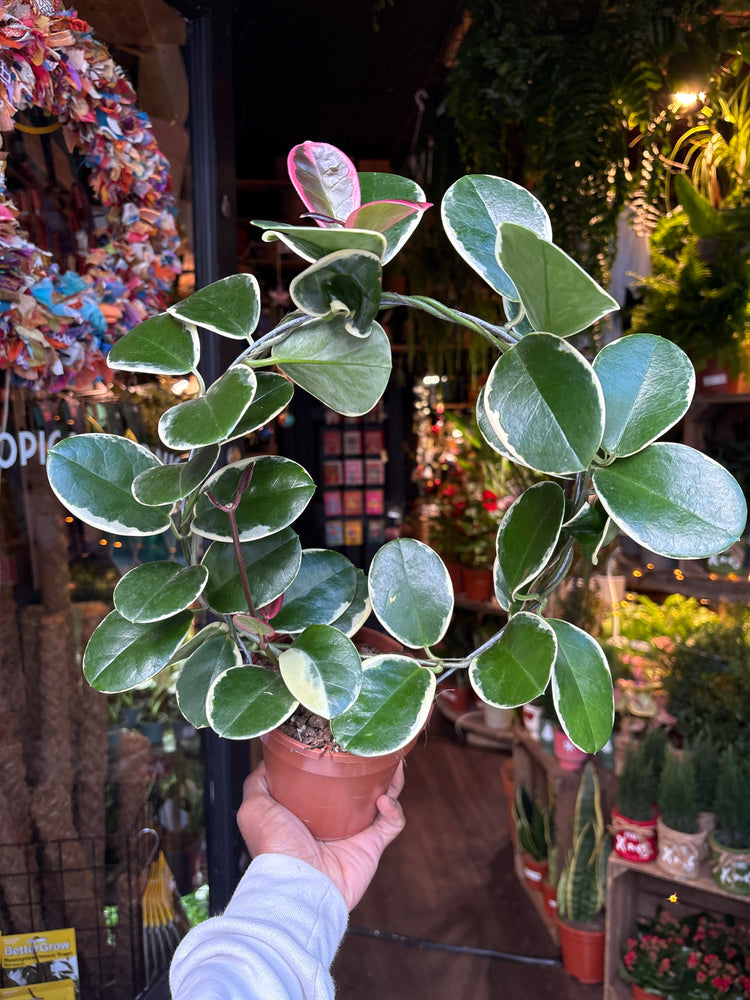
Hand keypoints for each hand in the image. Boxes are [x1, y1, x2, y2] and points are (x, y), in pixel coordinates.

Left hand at [237, 760, 405, 910]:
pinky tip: (384, 800)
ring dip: (390, 781)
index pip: (326, 780)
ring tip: (393, 764)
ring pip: (381, 799)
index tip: (341, 743)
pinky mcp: (371, 847)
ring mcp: (354, 833)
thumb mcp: (254, 807)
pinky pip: (392, 824)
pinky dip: (393, 810)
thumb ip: (258, 782)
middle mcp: (333, 820)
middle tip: (375, 749)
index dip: (336, 762)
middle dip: (369, 768)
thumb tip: (269, 761)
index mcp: (307, 810)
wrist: (298, 885)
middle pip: (358, 788)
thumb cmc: (275, 848)